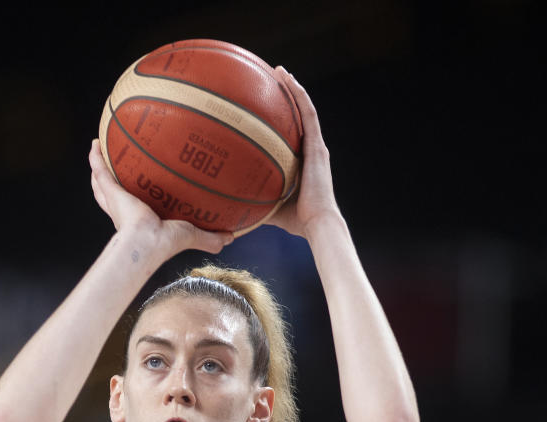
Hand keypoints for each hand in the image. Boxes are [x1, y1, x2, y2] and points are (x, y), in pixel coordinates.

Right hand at [88, 139, 233, 257]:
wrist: (147, 242)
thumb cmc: (166, 242)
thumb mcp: (192, 234)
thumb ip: (209, 237)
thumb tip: (231, 236)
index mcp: (139, 219)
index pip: (135, 206)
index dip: (134, 197)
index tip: (139, 185)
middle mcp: (124, 209)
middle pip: (113, 192)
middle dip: (112, 180)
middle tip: (117, 164)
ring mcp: (115, 199)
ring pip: (103, 181)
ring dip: (100, 167)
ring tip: (102, 149)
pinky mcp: (111, 191)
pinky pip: (100, 170)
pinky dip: (95, 157)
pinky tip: (95, 143)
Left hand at [265, 67, 342, 238]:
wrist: (317, 224)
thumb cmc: (296, 220)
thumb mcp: (269, 206)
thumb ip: (254, 201)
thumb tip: (229, 207)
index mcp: (302, 162)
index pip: (292, 134)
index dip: (282, 118)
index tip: (266, 105)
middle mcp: (311, 150)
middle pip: (298, 116)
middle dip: (286, 97)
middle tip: (270, 81)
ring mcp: (316, 147)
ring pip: (305, 109)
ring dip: (293, 88)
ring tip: (280, 71)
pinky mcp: (317, 146)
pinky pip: (308, 114)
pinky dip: (299, 95)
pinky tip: (288, 80)